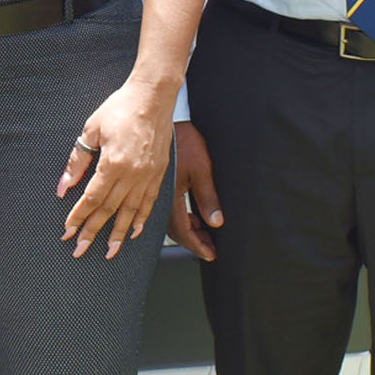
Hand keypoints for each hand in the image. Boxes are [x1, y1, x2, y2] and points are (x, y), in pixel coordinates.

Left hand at [59, 79, 173, 259]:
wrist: (153, 96)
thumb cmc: (120, 108)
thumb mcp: (92, 130)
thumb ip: (77, 161)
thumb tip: (64, 186)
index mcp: (113, 163)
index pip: (92, 198)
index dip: (78, 217)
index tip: (67, 232)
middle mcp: (132, 174)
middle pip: (109, 210)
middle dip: (93, 232)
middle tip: (80, 250)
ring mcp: (148, 175)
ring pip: (130, 212)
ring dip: (118, 233)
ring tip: (109, 252)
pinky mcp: (159, 172)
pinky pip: (149, 202)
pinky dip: (140, 219)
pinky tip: (133, 231)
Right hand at [167, 120, 223, 260]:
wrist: (162, 119)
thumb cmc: (182, 140)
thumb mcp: (201, 168)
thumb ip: (208, 197)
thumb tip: (216, 222)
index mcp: (170, 198)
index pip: (183, 232)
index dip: (198, 245)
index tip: (210, 254)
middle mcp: (161, 199)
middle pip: (177, 231)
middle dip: (194, 241)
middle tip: (210, 247)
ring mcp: (159, 192)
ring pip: (172, 222)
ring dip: (189, 229)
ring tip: (205, 232)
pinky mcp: (159, 185)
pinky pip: (169, 210)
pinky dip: (182, 218)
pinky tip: (193, 215)